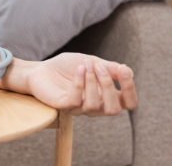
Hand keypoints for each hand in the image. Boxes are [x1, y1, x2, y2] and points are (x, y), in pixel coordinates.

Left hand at [23, 53, 137, 116]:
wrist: (41, 69)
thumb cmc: (68, 67)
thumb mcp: (92, 62)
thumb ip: (109, 68)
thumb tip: (127, 70)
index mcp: (106, 96)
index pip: (128, 103)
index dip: (130, 90)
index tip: (124, 71)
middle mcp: (95, 106)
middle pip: (114, 109)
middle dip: (109, 86)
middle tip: (98, 67)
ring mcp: (79, 109)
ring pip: (94, 106)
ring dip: (91, 82)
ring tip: (85, 65)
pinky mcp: (63, 107)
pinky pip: (75, 101)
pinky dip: (79, 83)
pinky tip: (78, 69)